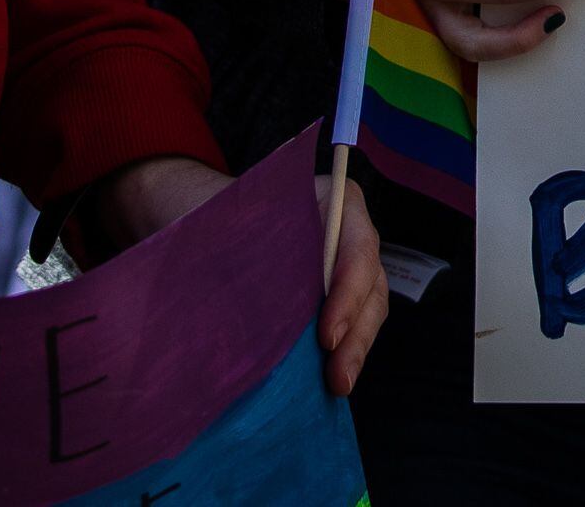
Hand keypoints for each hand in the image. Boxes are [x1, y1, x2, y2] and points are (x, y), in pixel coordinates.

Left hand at [76, 153, 387, 392]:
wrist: (212, 229)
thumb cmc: (223, 215)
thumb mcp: (234, 215)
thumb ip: (250, 241)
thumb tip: (246, 292)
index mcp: (336, 200)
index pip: (358, 246)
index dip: (348, 292)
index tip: (326, 335)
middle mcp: (351, 233)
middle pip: (371, 284)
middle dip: (356, 332)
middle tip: (337, 374)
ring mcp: (349, 268)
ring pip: (369, 310)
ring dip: (355, 350)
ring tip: (338, 385)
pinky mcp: (338, 299)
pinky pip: (354, 326)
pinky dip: (345, 353)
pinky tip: (330, 382)